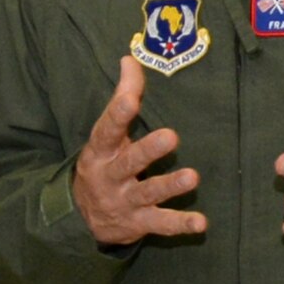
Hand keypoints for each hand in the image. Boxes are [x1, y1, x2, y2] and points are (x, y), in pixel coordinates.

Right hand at [70, 55, 204, 245]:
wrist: (81, 217)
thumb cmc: (103, 163)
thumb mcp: (105, 134)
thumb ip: (122, 97)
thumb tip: (130, 59)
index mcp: (101, 150)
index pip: (108, 128)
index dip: (118, 113)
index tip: (131, 98)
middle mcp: (110, 176)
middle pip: (129, 162)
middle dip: (149, 150)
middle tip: (171, 136)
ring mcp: (124, 201)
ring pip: (147, 192)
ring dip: (170, 185)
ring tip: (192, 177)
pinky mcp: (139, 223)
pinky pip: (161, 224)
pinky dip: (180, 224)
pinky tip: (201, 223)